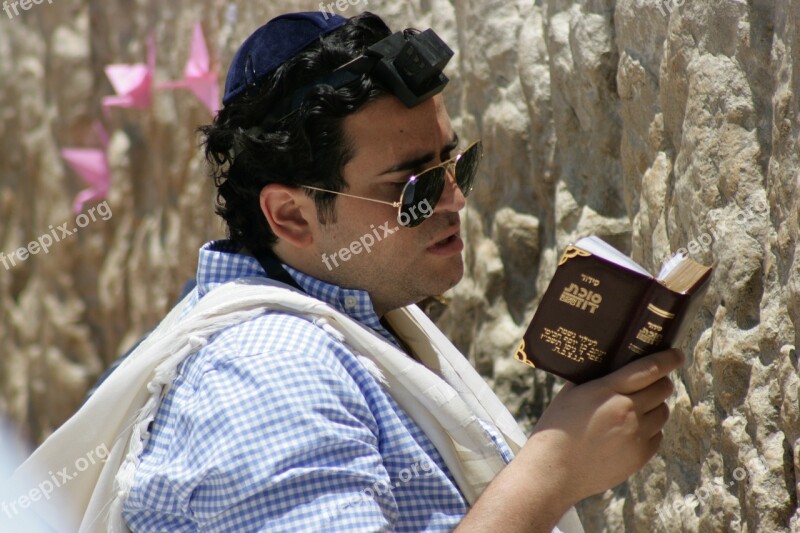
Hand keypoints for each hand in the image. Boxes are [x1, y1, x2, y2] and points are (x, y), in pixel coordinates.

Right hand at [524, 348, 683, 503]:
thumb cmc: (558, 428)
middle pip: (662, 389)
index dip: (667, 359)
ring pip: (663, 412)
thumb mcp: (571, 393)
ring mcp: (636, 435)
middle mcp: (627, 410)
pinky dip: (650, 430)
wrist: (554, 469)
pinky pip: (657, 435)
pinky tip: (630, 431)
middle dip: (661, 382)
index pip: (649, 369)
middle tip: (653, 382)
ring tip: (637, 409)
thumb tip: (613, 366)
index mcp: (608, 390)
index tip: (676, 354)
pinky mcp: (640, 456)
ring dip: (655, 406)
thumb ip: (595, 379)